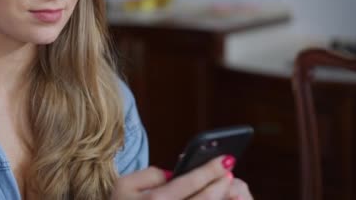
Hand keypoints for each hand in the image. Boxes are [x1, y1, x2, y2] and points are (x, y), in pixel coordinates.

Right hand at [111, 156, 252, 198]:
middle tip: (231, 171)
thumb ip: (150, 174)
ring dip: (221, 198)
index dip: (210, 169)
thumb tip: (175, 175)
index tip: (226, 159)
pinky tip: (217, 199)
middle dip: (221, 184)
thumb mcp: (124, 184)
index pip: (189, 181)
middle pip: (204, 199)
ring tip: (228, 187)